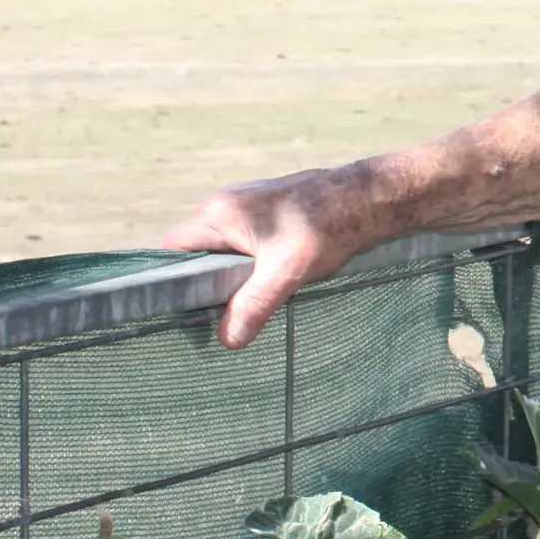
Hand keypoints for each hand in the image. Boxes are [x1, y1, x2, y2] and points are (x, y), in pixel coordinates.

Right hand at [162, 163, 391, 349]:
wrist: (369, 198)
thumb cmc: (327, 228)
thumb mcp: (286, 272)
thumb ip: (254, 305)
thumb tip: (227, 340)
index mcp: (218, 213)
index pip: (171, 250)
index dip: (170, 281)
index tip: (180, 313)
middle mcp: (225, 205)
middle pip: (194, 253)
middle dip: (202, 285)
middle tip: (212, 320)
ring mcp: (246, 207)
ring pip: (220, 252)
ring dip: (229, 279)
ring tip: (239, 309)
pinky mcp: (266, 214)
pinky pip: (242, 246)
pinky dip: (247, 268)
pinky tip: (263, 289)